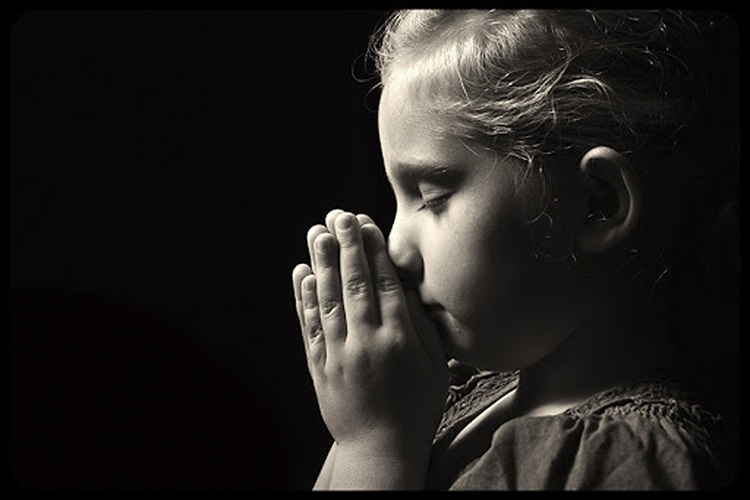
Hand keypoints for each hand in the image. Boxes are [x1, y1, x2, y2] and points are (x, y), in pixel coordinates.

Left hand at [292, 209, 447, 462]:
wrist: (380, 449)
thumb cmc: (417, 407)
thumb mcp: (435, 368)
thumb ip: (423, 327)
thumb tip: (409, 289)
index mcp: (399, 341)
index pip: (384, 284)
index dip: (373, 250)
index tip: (366, 223)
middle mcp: (366, 342)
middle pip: (354, 284)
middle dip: (346, 246)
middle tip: (339, 215)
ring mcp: (338, 354)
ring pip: (328, 299)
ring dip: (322, 263)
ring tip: (318, 233)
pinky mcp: (319, 365)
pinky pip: (309, 326)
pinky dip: (304, 298)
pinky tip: (303, 273)